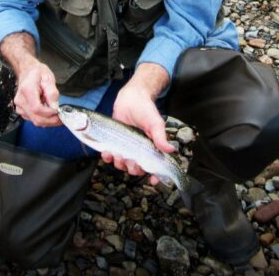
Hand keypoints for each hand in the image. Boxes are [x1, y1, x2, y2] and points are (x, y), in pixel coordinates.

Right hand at [14, 58, 60, 126]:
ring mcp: (20, 107)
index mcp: (27, 90)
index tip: (58, 111)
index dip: (49, 113)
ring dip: (49, 121)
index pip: (37, 108)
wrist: (27, 72)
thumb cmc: (37, 73)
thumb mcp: (48, 78)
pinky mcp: (22, 112)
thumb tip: (54, 106)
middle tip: (62, 117)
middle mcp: (21, 101)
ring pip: (36, 121)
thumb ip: (52, 92)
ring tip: (56, 113)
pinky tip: (49, 112)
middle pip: (36, 118)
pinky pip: (34, 120)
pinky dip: (44, 119)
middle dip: (52, 120)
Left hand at [101, 63, 173, 183]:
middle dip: (133, 167)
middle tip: (130, 158)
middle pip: (136, 169)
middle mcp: (139, 150)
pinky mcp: (114, 142)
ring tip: (117, 153)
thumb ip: (160, 137)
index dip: (155, 176)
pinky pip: (110, 156)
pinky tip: (107, 152)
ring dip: (119, 163)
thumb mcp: (155, 123)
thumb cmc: (146, 109)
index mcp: (151, 148)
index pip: (155, 167)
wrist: (131, 97)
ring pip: (122, 164)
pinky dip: (108, 157)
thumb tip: (171, 150)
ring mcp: (126, 147)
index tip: (153, 180)